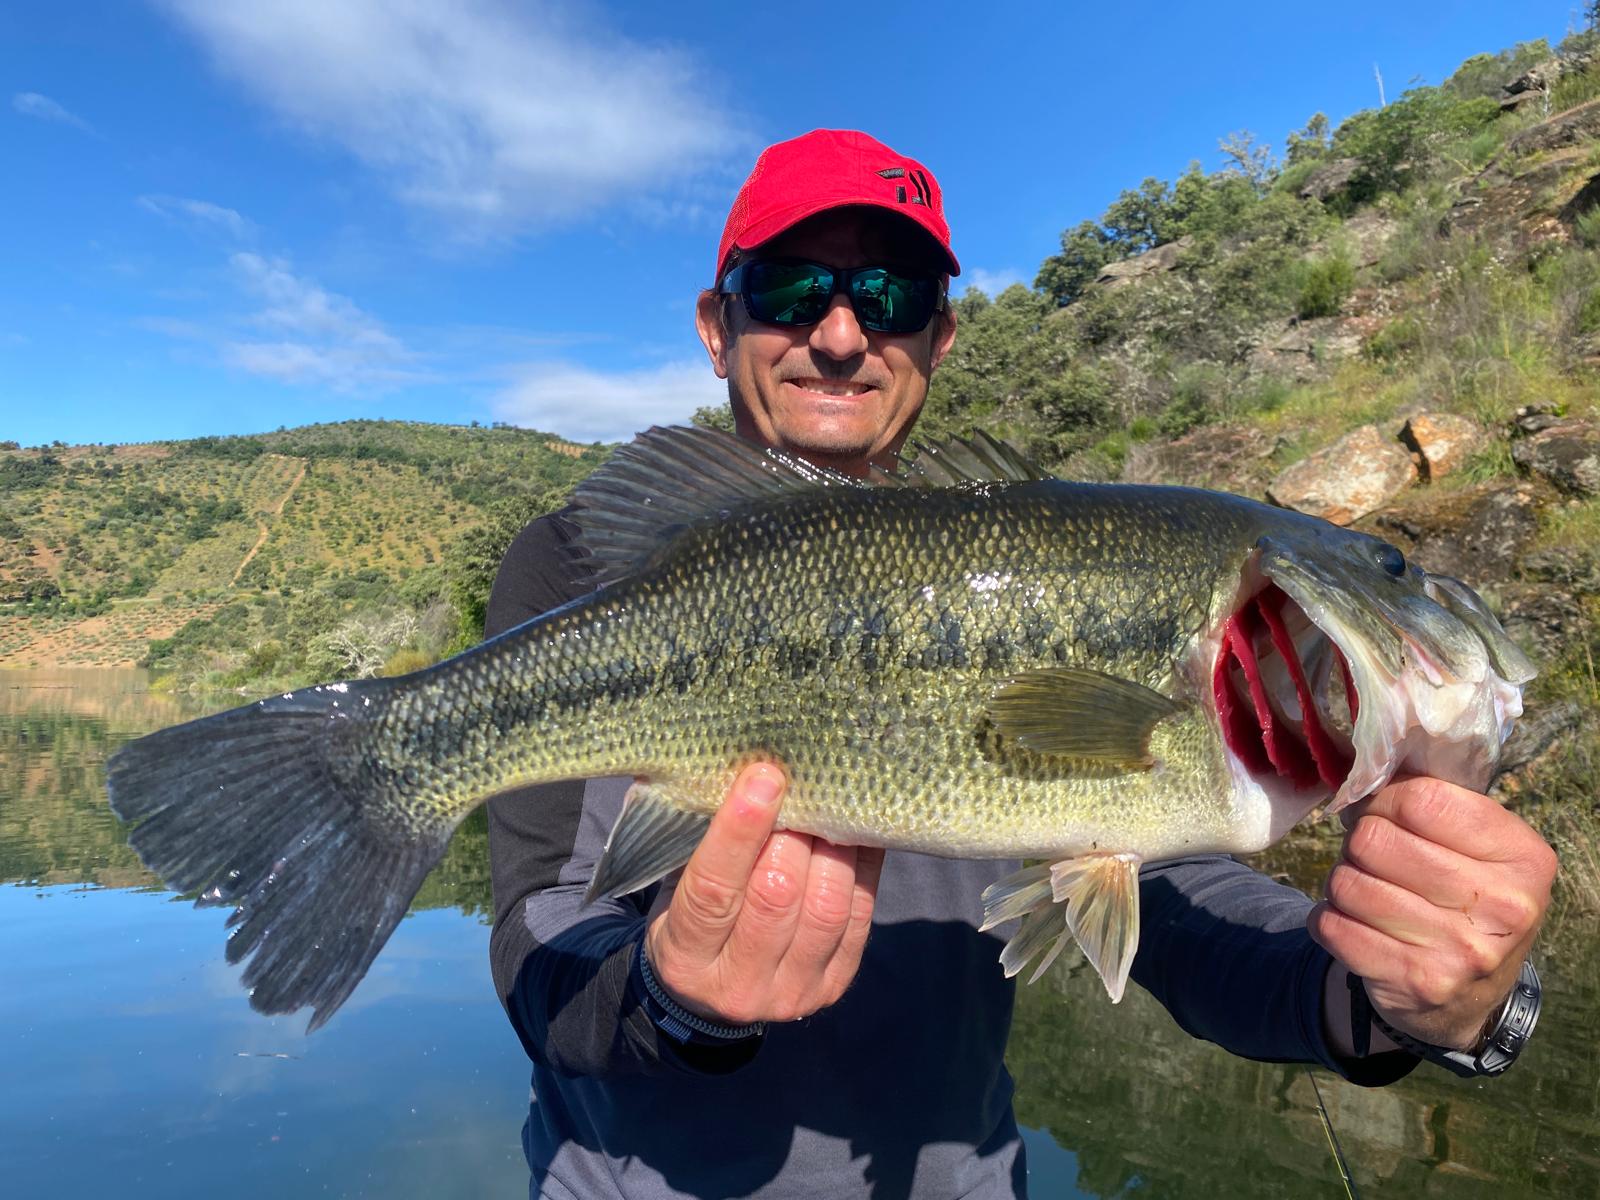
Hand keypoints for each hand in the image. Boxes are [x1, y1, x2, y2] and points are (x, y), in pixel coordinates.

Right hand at [642, 763, 883, 1025]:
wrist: (715, 992)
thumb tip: (740, 768)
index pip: (711, 890)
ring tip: (831, 803)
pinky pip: (859, 918)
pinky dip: (861, 866)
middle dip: (793, 833)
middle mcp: (739, 985)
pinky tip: (856, 831)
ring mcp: (792, 992)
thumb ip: (699, 839)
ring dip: (832, 846)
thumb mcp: (676, 885)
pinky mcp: (834, 984)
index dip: (738, 831)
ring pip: (826, 908)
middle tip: (803, 783)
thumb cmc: (693, 916)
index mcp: (686, 957)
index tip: (763, 777)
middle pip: (776, 898)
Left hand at [1309, 775, 1556, 1054]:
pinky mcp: (1418, 982)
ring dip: (1343, 882)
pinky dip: (1329, 919)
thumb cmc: (1467, 898)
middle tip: (1373, 858)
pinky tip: (1355, 925)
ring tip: (1368, 892)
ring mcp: (1463, 950)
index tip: (1381, 812)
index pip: (1420, 799)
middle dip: (1359, 843)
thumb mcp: (1477, 847)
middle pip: (1374, 840)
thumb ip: (1432, 803)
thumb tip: (1362, 774)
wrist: (1470, 996)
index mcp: (1525, 856)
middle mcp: (1503, 906)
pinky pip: (1331, 926)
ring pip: (1347, 882)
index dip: (1383, 799)